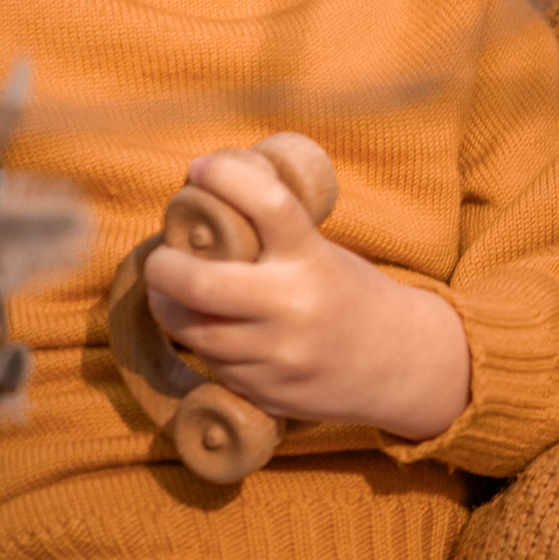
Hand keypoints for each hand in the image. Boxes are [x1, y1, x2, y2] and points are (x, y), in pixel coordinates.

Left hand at [142, 145, 471, 440]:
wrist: (398, 363)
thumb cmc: (349, 293)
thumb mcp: (321, 252)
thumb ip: (270, 233)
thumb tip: (200, 195)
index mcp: (313, 258)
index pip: (266, 204)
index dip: (224, 176)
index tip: (201, 168)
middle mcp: (295, 307)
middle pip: (202, 284)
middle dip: (164, 267)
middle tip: (159, 258)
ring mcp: (279, 355)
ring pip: (194, 332)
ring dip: (169, 307)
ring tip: (170, 292)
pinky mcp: (268, 390)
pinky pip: (213, 364)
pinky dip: (201, 342)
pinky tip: (207, 328)